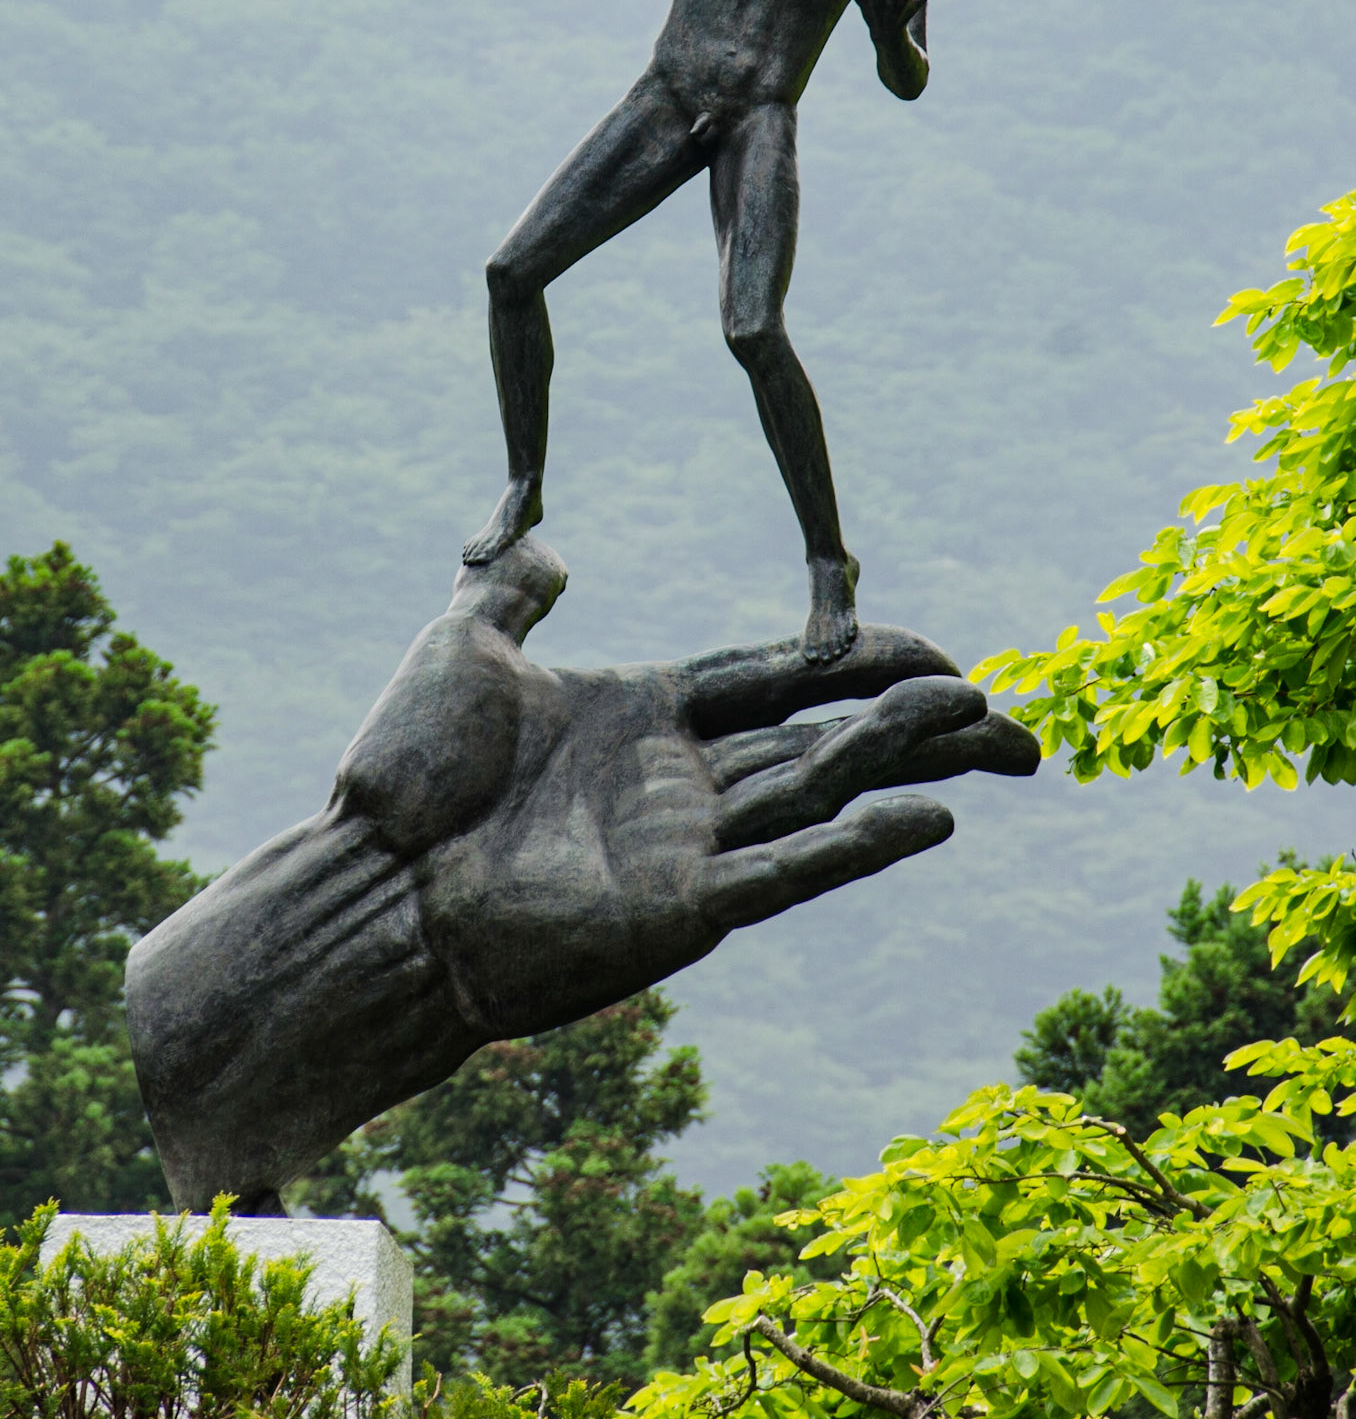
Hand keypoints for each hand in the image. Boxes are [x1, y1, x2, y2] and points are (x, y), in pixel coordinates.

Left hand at [413, 622, 1036, 1041]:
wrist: (373, 887)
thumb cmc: (406, 774)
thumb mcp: (461, 649)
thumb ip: (510, 595)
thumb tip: (543, 543)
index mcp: (646, 714)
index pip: (778, 678)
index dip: (859, 661)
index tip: (935, 651)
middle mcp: (684, 780)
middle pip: (826, 736)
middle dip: (918, 719)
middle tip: (1003, 701)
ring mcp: (690, 848)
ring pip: (827, 790)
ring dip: (910, 760)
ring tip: (994, 729)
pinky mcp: (683, 911)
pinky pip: (792, 870)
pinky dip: (863, 845)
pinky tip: (934, 819)